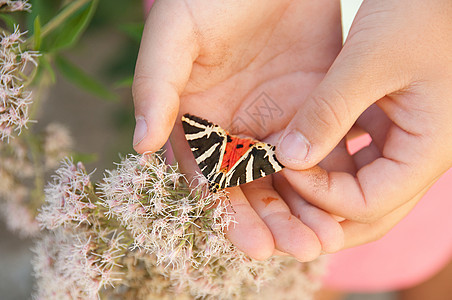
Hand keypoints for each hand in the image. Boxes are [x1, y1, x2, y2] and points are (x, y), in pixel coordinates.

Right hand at [132, 0, 343, 259]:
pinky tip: (345, 208)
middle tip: (299, 250)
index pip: (209, 181)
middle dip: (273, 224)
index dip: (229, 216)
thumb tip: (140, 145)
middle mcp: (235, 131)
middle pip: (251, 191)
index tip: (253, 244)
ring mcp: (275, 123)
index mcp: (198, 122)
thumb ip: (155, 86)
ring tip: (324, 242)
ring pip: (289, 181)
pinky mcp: (312, 111)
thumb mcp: (173, 34)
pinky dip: (332, 183)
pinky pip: (322, 155)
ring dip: (305, 213)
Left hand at [276, 0, 451, 246]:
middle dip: (324, 214)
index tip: (285, 165)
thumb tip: (288, 159)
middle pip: (370, 212)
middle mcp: (421, 157)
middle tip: (281, 206)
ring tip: (288, 182)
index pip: (368, 204)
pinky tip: (304, 150)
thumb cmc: (421, 11)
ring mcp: (409, 144)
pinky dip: (333, 163)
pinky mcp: (394, 127)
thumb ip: (329, 112)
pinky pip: (361, 160)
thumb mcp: (370, 61)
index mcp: (428, 151)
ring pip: (365, 189)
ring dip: (326, 192)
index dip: (321, 195)